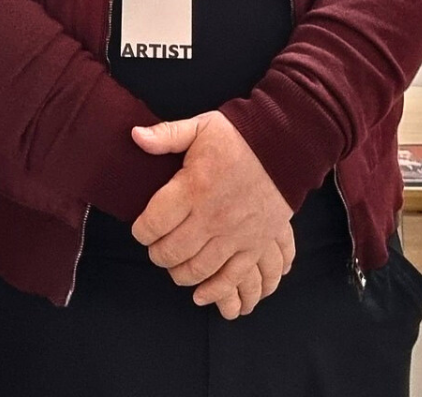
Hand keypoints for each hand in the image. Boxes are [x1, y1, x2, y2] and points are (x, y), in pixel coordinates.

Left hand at [132, 112, 294, 317]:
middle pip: (171, 251)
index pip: (154, 223)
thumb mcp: (200, 127)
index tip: (141, 228)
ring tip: (174, 264)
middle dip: (157, 254)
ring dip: (179, 273)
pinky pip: (232, 277)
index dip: (141, 231)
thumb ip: (166, 135)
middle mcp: (212, 216)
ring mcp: (235, 234)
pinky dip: (214, 291)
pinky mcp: (255, 245)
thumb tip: (134, 135)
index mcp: (194, 187)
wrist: (286, 147)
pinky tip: (200, 293)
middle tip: (156, 246)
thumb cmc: (240, 137)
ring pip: (197, 269)